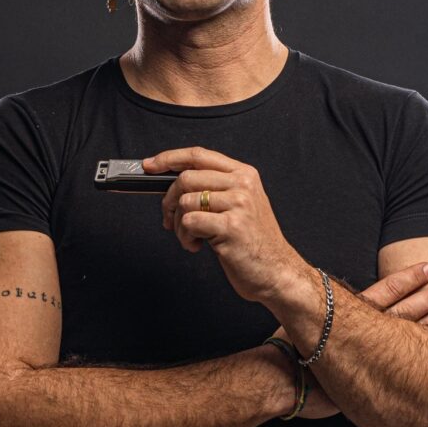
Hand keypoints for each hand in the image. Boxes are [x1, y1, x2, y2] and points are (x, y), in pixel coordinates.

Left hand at [145, 146, 301, 304]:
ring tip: (192, 238)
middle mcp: (242, 185)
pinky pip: (189, 223)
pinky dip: (185, 238)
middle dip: (169, 201)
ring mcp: (238, 204)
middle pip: (186, 178)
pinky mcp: (231, 226)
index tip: (150, 166)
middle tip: (170, 219)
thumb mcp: (241, 205)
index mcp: (244, 174)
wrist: (277, 272)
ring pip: (185, 202)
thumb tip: (175, 184)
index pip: (199, 155)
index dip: (169, 158)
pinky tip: (198, 246)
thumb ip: (215, 189)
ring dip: (178, 226)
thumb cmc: (254, 242)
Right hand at [270, 260, 427, 417]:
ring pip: (403, 337)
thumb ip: (319, 310)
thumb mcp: (300, 318)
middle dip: (425, 299)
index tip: (425, 270)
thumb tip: (321, 298)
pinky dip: (422, 357)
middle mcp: (358, 335)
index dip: (406, 281)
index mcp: (344, 316)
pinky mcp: (368, 382)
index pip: (382, 293)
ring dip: (427, 323)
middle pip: (400, 311)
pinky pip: (402, 367)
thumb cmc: (283, 350)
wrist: (275, 378)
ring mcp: (365, 359)